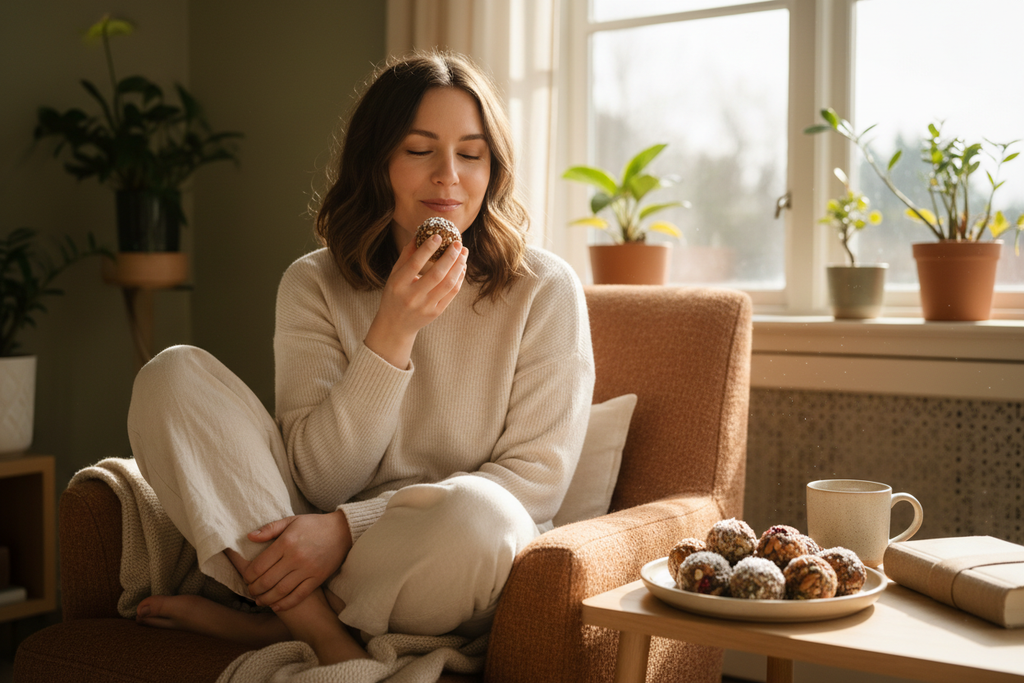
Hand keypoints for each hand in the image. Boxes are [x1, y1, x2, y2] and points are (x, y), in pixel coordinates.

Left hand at [242, 510, 351, 611]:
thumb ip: (270, 529)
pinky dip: (285, 603)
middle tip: (250, 591)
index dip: (248, 575)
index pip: (259, 565)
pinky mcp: (318, 578)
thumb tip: (249, 537)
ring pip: (281, 591)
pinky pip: (299, 595)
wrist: (342, 530)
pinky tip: (276, 606)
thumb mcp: (291, 521)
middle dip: (254, 589)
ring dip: (266, 599)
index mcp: (286, 542)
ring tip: (259, 600)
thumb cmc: (314, 525)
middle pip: (267, 581)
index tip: (246, 578)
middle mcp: (295, 557)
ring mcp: (307, 570)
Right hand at [364, 235, 467, 367]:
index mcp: (398, 284)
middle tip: (458, 243)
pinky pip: (452, 293)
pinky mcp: (436, 312)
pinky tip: (462, 267)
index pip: (414, 263)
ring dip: (459, 266)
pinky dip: (459, 278)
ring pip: (448, 284)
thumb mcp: (395, 275)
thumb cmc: (395, 294)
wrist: (396, 325)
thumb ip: (407, 255)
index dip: (427, 248)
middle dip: (450, 256)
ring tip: (463, 252)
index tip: (438, 236)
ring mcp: (425, 306)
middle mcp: (412, 296)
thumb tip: (420, 233)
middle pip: (436, 274)